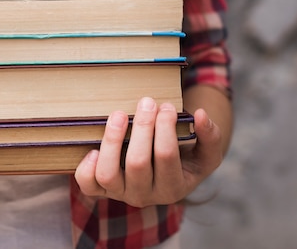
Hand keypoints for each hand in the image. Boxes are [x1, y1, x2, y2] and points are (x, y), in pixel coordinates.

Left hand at [74, 97, 222, 206]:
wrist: (165, 174)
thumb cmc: (187, 158)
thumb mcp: (207, 152)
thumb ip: (210, 136)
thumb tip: (201, 115)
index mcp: (173, 187)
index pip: (166, 156)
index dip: (165, 127)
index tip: (167, 106)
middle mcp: (145, 195)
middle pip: (137, 162)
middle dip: (142, 127)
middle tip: (147, 102)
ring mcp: (120, 192)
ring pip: (108, 173)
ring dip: (112, 139)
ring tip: (119, 114)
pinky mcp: (101, 189)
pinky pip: (87, 183)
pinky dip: (86, 166)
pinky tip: (94, 146)